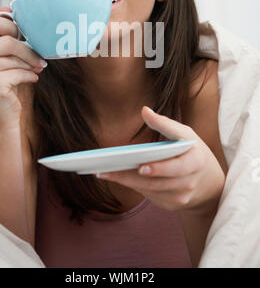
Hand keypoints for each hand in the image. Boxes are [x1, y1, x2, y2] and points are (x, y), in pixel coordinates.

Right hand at [0, 7, 46, 131]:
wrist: (0, 119)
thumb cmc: (4, 86)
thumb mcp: (2, 58)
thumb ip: (2, 36)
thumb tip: (7, 7)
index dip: (13, 26)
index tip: (26, 38)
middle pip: (6, 39)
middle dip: (27, 47)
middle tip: (39, 56)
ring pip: (14, 57)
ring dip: (31, 63)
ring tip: (37, 69)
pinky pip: (18, 72)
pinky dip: (30, 75)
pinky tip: (32, 79)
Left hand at [97, 106, 224, 212]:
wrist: (210, 183)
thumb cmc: (193, 151)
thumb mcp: (185, 134)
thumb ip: (164, 124)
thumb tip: (144, 110)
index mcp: (195, 162)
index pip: (177, 167)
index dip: (159, 168)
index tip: (141, 167)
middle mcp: (189, 183)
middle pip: (157, 182)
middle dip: (132, 176)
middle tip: (109, 170)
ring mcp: (181, 197)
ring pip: (150, 190)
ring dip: (127, 181)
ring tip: (106, 172)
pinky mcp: (172, 205)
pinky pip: (150, 196)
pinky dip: (134, 186)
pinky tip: (117, 177)